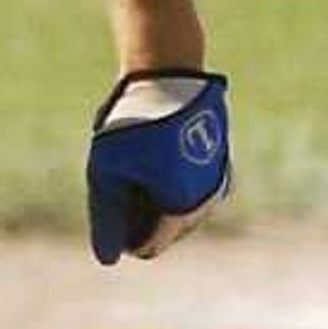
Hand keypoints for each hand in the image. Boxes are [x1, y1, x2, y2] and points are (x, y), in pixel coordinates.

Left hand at [87, 68, 231, 264]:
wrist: (168, 69)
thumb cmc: (133, 121)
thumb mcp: (106, 171)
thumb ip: (106, 220)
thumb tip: (108, 259)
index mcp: (182, 208)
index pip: (149, 247)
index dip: (121, 234)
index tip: (110, 203)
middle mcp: (208, 200)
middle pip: (168, 232)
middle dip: (141, 216)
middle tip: (121, 180)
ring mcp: (219, 181)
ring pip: (184, 211)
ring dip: (159, 199)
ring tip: (137, 168)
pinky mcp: (221, 163)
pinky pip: (195, 189)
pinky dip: (175, 184)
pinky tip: (156, 161)